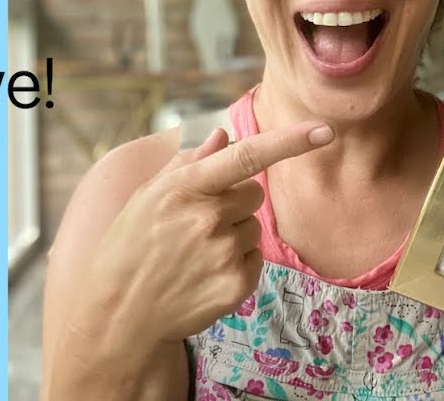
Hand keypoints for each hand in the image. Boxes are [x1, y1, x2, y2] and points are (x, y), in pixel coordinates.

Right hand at [77, 120, 334, 344]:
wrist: (118, 312)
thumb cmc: (130, 245)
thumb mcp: (148, 195)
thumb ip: (190, 162)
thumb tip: (226, 135)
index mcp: (185, 187)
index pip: (247, 156)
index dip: (290, 141)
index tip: (324, 129)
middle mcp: (207, 218)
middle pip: (254, 193)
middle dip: (235, 202)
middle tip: (197, 223)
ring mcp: (224, 254)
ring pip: (254, 228)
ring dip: (233, 234)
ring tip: (193, 253)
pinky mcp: (236, 286)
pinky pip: (255, 258)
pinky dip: (236, 263)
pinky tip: (202, 274)